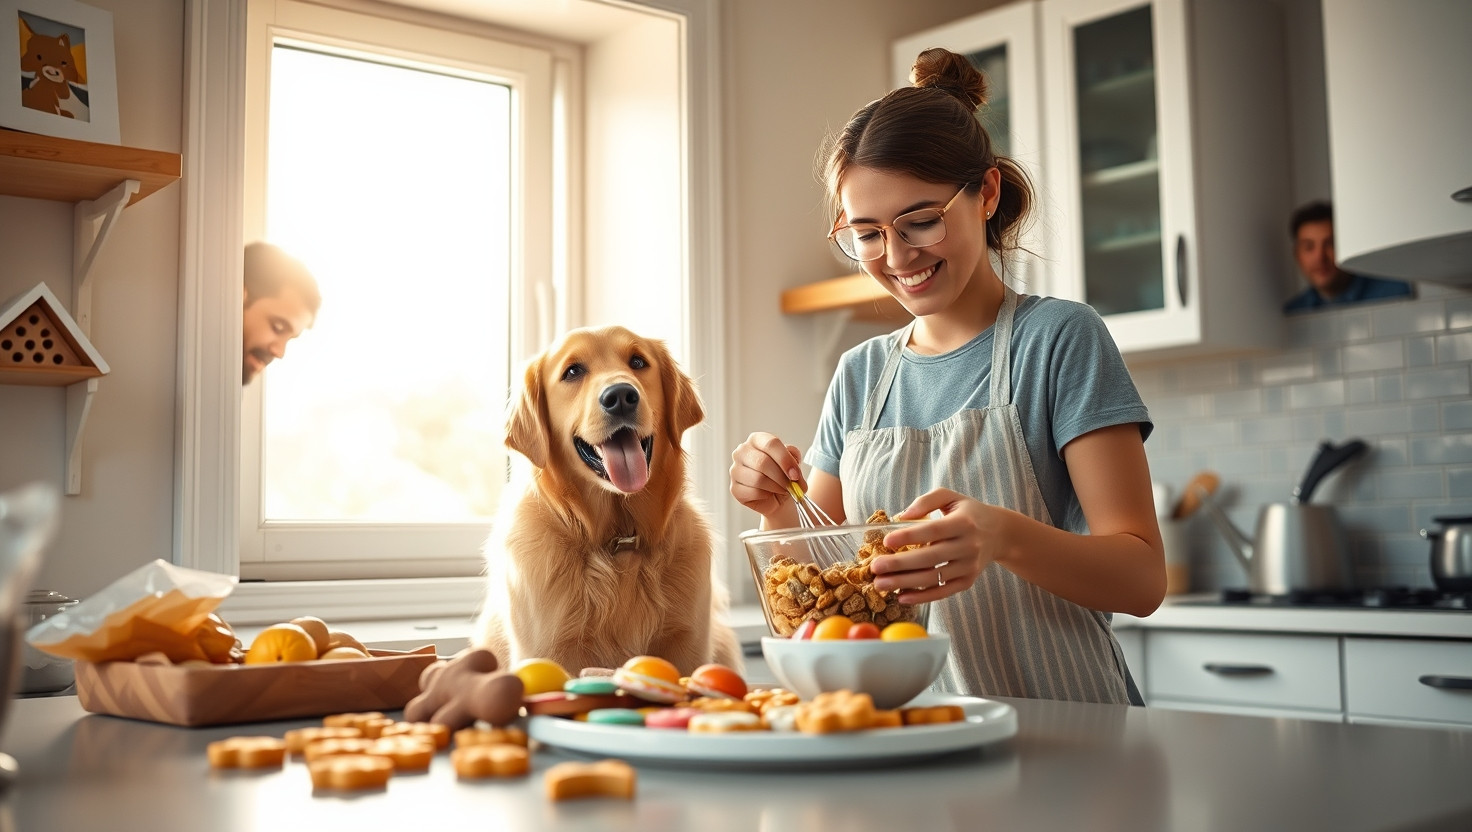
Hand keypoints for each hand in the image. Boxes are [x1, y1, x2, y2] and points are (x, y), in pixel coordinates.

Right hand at [729, 432, 803, 519]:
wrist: (777, 496)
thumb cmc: (783, 475)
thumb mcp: (792, 462)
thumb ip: (793, 456)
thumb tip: (792, 463)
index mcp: (757, 439)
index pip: (770, 444)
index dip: (785, 460)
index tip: (795, 474)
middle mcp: (742, 452)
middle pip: (763, 462)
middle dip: (781, 477)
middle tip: (791, 485)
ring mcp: (735, 470)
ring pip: (758, 479)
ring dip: (775, 487)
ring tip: (782, 489)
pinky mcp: (735, 488)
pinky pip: (753, 492)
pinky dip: (766, 495)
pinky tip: (770, 494)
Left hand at [868, 488, 1010, 602]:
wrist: (1000, 533)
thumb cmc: (968, 513)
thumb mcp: (950, 497)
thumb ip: (926, 501)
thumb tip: (900, 516)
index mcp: (963, 522)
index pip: (933, 530)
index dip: (909, 536)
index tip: (886, 541)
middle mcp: (968, 546)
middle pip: (930, 558)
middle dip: (899, 565)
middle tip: (875, 568)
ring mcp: (969, 566)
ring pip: (933, 578)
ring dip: (904, 583)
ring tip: (880, 584)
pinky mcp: (968, 581)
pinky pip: (942, 592)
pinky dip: (922, 597)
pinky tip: (901, 596)